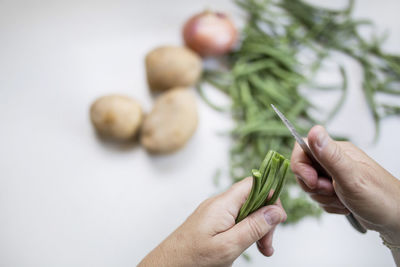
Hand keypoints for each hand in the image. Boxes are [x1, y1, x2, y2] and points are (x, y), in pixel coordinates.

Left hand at [138, 177, 286, 266]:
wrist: (167, 266)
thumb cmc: (193, 258)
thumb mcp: (229, 246)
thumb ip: (253, 227)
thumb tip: (276, 211)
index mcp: (223, 204)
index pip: (255, 183)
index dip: (271, 196)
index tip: (279, 219)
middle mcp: (219, 203)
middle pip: (253, 199)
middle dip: (266, 219)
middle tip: (267, 245)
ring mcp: (215, 212)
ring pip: (246, 211)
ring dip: (257, 228)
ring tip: (261, 250)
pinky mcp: (212, 221)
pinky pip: (235, 219)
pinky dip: (245, 231)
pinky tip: (246, 246)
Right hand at [291, 125, 399, 243]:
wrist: (395, 219)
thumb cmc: (380, 197)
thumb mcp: (351, 176)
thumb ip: (330, 155)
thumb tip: (315, 131)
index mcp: (337, 151)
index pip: (303, 148)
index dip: (301, 166)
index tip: (311, 181)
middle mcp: (334, 160)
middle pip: (304, 170)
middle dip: (314, 187)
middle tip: (332, 192)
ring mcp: (334, 175)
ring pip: (311, 186)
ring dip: (323, 198)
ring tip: (342, 200)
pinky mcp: (335, 189)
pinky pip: (319, 197)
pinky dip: (329, 205)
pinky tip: (344, 205)